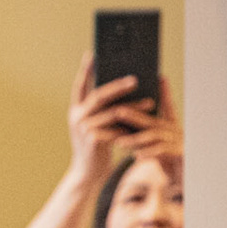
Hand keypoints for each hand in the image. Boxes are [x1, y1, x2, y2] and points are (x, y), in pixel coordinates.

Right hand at [68, 52, 158, 186]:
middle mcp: (77, 117)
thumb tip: (124, 89)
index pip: (80, 86)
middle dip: (118, 86)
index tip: (92, 54)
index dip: (85, 70)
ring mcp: (84, 129)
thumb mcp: (95, 125)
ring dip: (134, 107)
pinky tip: (146, 123)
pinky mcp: (94, 141)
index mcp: (76, 110)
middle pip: (99, 95)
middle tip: (136, 79)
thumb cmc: (96, 147)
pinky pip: (117, 129)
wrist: (88, 173)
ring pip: (113, 112)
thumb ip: (102, 110)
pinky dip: (132, 126)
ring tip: (151, 102)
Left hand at [122, 75, 181, 180]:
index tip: (158, 77)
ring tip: (120, 141)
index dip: (162, 92)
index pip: (166, 106)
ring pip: (155, 138)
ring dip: (136, 139)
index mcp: (170, 126)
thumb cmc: (169, 161)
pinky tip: (137, 156)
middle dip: (134, 116)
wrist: (185, 180)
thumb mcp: (158, 145)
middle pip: (153, 121)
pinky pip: (163, 153)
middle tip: (117, 111)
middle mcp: (175, 132)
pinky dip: (149, 154)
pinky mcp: (180, 156)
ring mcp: (178, 143)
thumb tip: (124, 127)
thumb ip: (145, 135)